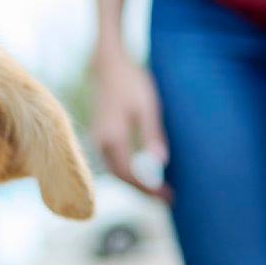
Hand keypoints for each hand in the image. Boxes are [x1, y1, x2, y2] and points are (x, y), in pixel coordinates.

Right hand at [92, 48, 169, 201]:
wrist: (109, 65)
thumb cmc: (131, 82)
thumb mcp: (148, 107)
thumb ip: (153, 136)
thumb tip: (160, 163)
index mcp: (113, 137)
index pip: (129, 173)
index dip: (148, 187)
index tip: (166, 195)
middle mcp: (101, 142)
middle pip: (121, 177)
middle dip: (144, 190)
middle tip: (167, 199)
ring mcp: (98, 139)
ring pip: (116, 171)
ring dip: (137, 183)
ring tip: (159, 190)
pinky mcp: (101, 136)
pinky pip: (114, 162)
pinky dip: (129, 172)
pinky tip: (145, 172)